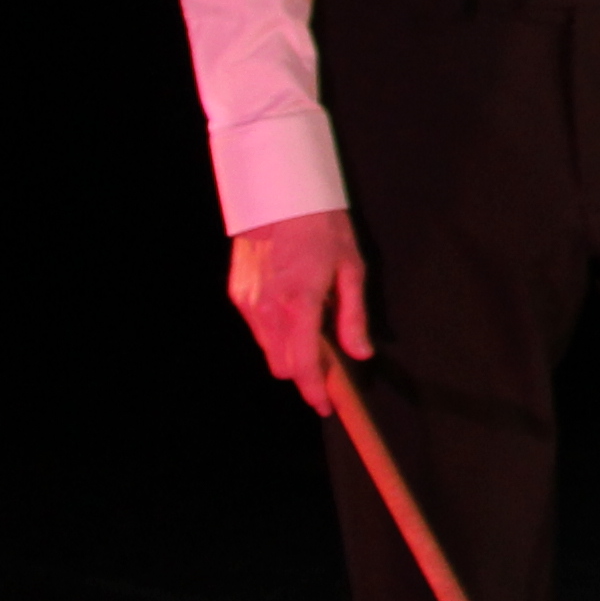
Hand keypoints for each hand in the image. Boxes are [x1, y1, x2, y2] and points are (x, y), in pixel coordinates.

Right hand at [227, 209, 369, 411]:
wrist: (278, 195)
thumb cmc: (322, 226)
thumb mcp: (351, 268)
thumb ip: (354, 316)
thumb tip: (362, 353)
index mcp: (300, 303)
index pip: (303, 365)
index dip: (315, 391)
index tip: (325, 405)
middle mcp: (268, 308)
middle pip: (282, 365)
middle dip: (304, 371)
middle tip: (328, 362)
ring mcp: (248, 302)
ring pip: (267, 349)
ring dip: (288, 352)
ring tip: (312, 330)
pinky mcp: (237, 294)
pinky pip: (256, 328)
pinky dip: (274, 331)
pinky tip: (292, 312)